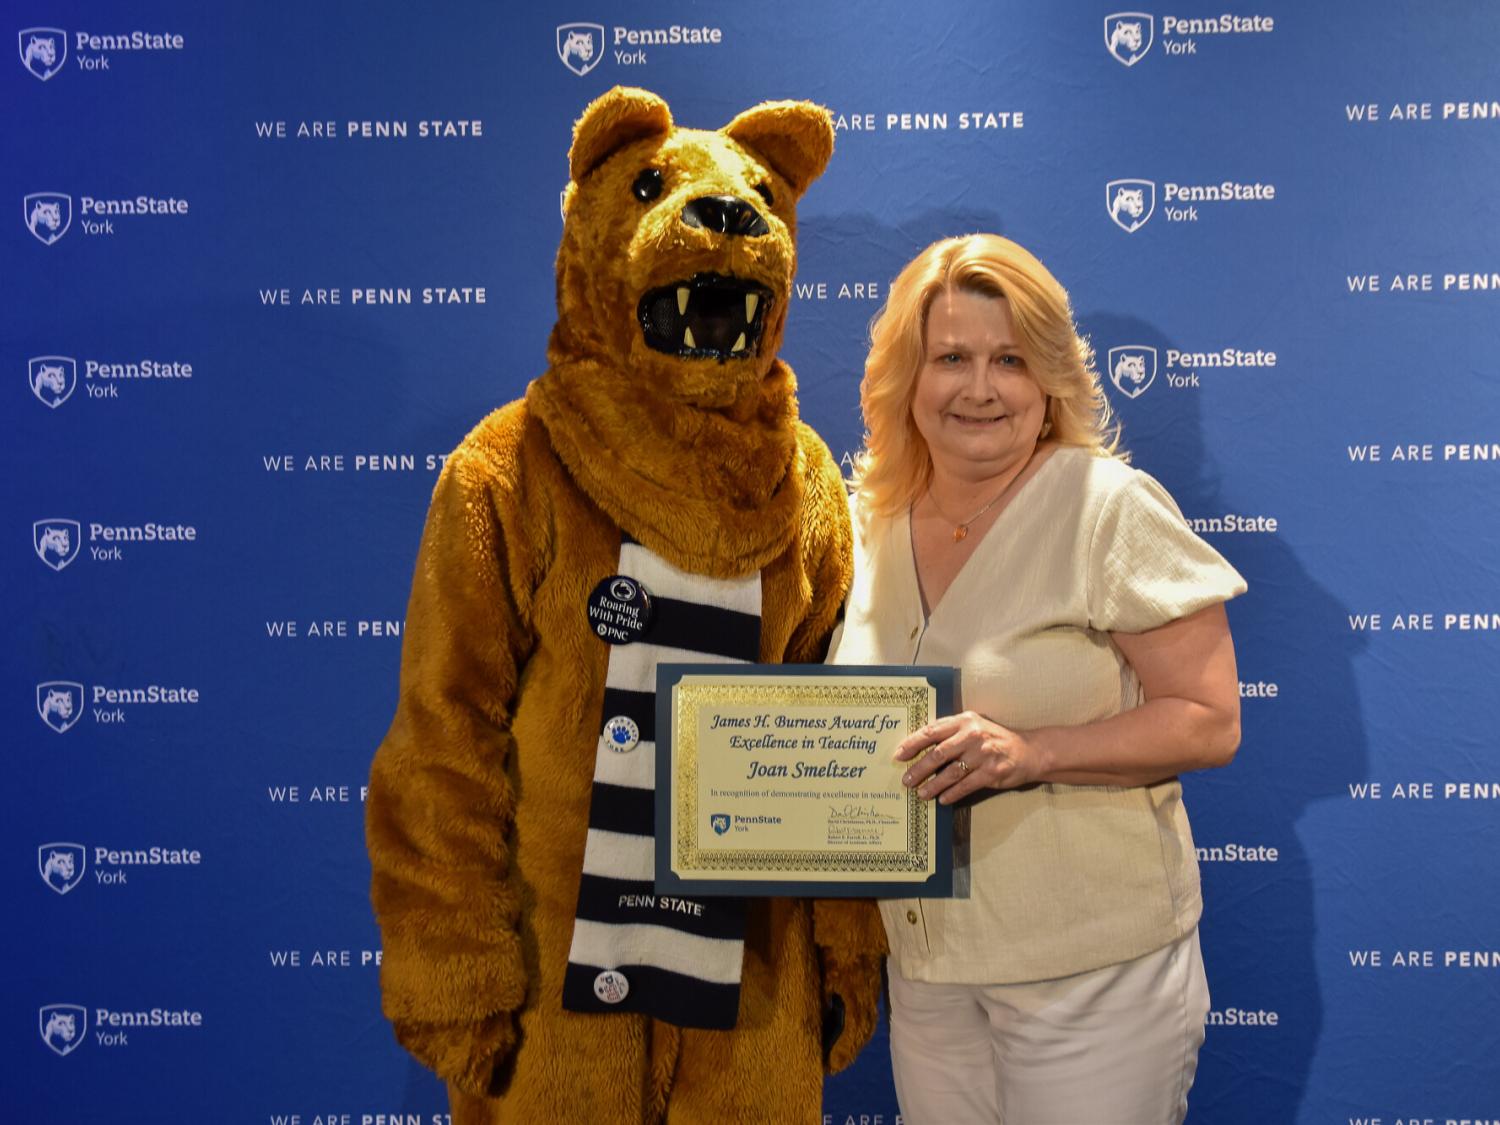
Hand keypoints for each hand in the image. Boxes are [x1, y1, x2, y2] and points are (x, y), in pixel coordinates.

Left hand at [895, 711, 1041, 802]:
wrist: (1029, 752)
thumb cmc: (994, 739)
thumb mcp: (973, 727)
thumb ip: (950, 733)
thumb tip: (919, 746)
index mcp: (964, 721)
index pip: (932, 731)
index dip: (912, 744)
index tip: (899, 755)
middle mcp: (973, 735)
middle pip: (938, 753)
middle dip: (919, 768)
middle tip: (906, 780)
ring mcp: (983, 754)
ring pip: (950, 772)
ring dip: (933, 785)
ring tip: (921, 793)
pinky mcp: (992, 772)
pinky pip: (966, 785)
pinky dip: (952, 794)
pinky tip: (942, 799)